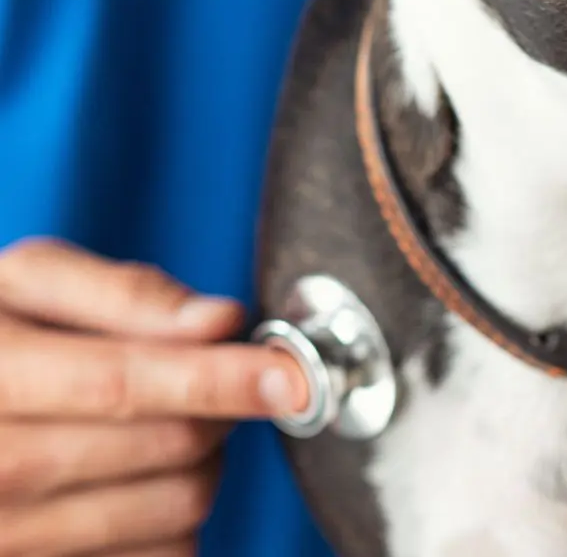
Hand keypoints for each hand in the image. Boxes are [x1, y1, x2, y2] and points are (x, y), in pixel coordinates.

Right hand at [0, 238, 307, 556]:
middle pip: (164, 446)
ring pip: (173, 508)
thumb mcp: (25, 284)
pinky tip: (143, 478)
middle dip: (217, 406)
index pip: (122, 383)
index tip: (289, 375)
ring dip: (205, 462)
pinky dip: (177, 518)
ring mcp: (9, 540)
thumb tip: (219, 320)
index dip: (217, 379)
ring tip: (171, 423)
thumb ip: (122, 294)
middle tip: (209, 378)